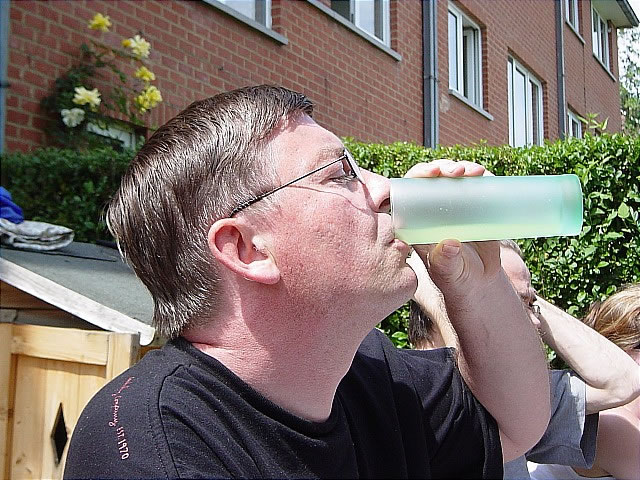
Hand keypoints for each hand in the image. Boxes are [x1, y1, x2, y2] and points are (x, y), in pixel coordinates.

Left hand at [405, 159, 501, 301]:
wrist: (479, 284)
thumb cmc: (456, 281)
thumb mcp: (449, 275)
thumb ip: (446, 262)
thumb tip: (449, 244)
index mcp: (417, 223)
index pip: (409, 192)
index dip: (417, 176)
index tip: (433, 173)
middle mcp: (433, 211)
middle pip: (432, 179)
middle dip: (443, 168)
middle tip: (459, 171)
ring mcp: (453, 208)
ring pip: (453, 179)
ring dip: (463, 169)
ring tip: (477, 172)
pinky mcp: (473, 208)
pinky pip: (475, 187)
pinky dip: (481, 178)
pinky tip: (487, 176)